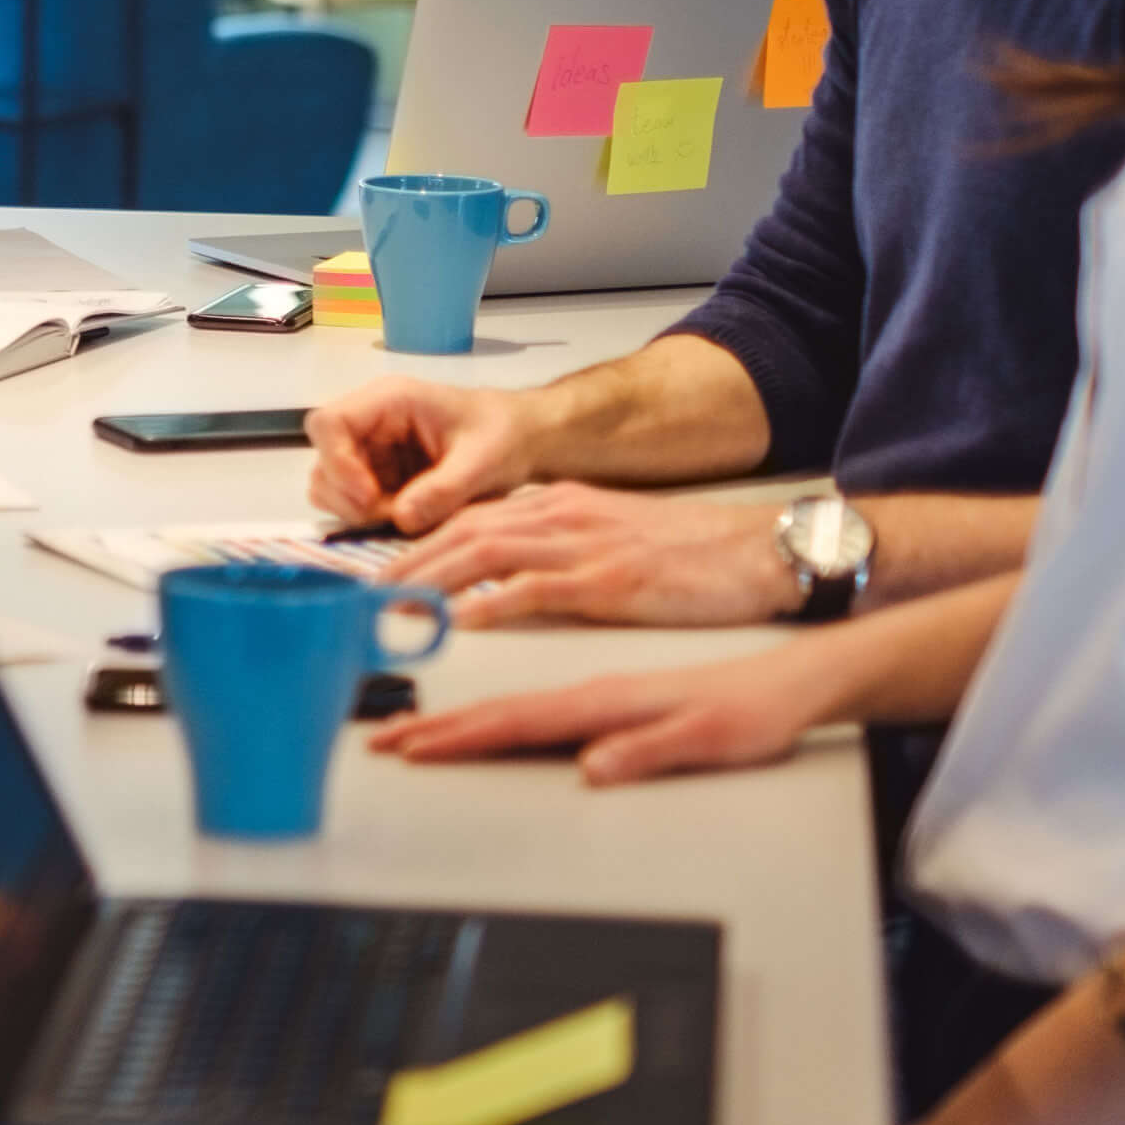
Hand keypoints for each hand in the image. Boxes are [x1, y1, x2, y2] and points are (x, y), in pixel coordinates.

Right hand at [303, 376, 539, 532]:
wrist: (521, 441)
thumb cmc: (504, 436)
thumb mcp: (483, 461)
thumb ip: (444, 489)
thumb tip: (401, 518)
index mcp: (389, 401)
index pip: (328, 423)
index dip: (337, 462)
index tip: (370, 497)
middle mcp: (368, 425)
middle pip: (323, 462)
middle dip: (350, 499)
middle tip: (392, 518)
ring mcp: (369, 454)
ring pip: (330, 488)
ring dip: (357, 513)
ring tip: (404, 520)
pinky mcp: (376, 480)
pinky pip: (352, 505)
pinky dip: (371, 521)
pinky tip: (408, 520)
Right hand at [368, 645, 842, 784]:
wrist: (792, 673)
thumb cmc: (756, 708)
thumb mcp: (713, 740)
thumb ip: (650, 751)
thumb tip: (592, 768)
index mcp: (606, 699)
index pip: (517, 720)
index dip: (458, 735)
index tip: (412, 746)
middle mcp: (591, 680)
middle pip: (496, 699)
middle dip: (433, 720)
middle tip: (380, 736)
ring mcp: (593, 672)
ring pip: (505, 675)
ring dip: (450, 692)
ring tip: (404, 707)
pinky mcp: (603, 672)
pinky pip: (528, 661)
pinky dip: (484, 664)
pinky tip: (471, 662)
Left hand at [397, 489, 793, 628]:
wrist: (759, 549)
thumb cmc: (693, 551)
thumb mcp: (612, 536)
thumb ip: (560, 546)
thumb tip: (508, 572)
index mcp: (561, 504)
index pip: (472, 517)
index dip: (421, 542)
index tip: (383, 570)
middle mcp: (563, 515)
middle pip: (463, 530)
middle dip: (407, 560)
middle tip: (365, 592)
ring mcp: (584, 545)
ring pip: (485, 552)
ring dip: (430, 578)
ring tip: (389, 605)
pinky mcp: (609, 580)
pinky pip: (535, 588)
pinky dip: (490, 602)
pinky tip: (457, 620)